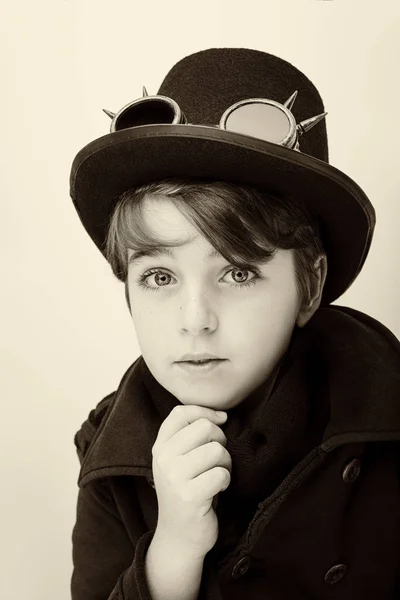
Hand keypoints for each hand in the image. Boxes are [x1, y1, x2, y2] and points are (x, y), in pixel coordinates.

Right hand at [151, 405, 230, 558]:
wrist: (179, 536)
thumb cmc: (186, 491)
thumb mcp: (177, 460)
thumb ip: (189, 435)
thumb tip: (222, 415)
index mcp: (160, 446)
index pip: (181, 412)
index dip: (205, 411)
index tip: (221, 421)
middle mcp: (163, 459)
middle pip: (205, 428)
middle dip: (220, 441)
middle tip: (217, 459)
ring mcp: (174, 478)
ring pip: (216, 450)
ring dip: (226, 463)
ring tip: (217, 475)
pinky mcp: (189, 496)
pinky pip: (221, 474)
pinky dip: (226, 481)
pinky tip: (218, 489)